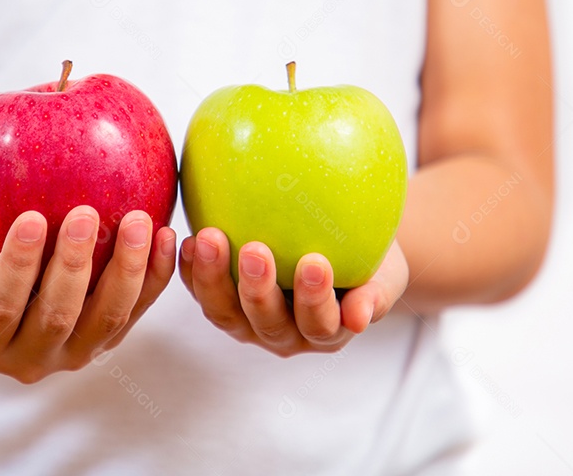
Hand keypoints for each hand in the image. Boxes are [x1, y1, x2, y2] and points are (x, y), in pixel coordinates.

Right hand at [0, 206, 175, 382]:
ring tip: (139, 220)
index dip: (16, 268)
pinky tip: (167, 235)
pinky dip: (156, 275)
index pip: (0, 310)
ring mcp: (75, 352)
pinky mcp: (109, 337)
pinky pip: (139, 308)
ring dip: (127, 269)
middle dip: (74, 265)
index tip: (30, 218)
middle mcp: (30, 360)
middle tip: (85, 212)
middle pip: (59, 316)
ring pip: (108, 318)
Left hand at [179, 228, 408, 356]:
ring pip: (225, 312)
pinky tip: (186, 238)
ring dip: (213, 278)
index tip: (315, 261)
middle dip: (258, 289)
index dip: (314, 298)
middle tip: (254, 249)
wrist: (342, 246)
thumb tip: (363, 318)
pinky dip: (191, 271)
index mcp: (327, 332)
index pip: (320, 323)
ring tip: (210, 237)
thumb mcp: (386, 271)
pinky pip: (202, 292)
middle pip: (266, 322)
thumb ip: (377, 292)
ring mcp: (249, 322)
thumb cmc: (371, 256)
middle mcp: (285, 335)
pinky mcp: (224, 301)